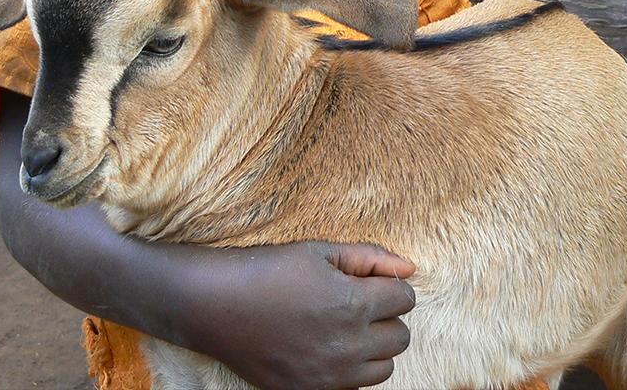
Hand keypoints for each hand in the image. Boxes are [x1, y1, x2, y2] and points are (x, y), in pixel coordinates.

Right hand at [181, 241, 415, 389]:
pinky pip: (355, 388)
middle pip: (401, 336)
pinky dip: (351, 370)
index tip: (368, 280)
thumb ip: (369, 258)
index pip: (405, 298)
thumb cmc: (268, 270)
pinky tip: (326, 348)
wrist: (217, 305)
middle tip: (356, 301)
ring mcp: (330, 377)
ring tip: (343, 326)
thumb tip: (410, 268)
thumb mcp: (319, 251)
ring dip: (372, 346)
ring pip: (384, 368)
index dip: (389, 284)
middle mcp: (348, 346)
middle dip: (386, 315)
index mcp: (353, 304)